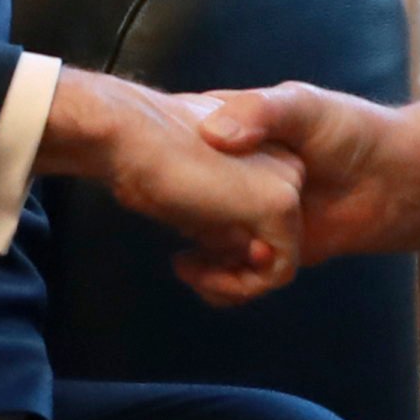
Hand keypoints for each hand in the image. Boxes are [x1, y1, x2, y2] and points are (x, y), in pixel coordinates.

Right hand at [37, 68, 305, 295]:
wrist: (131, 132)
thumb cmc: (147, 159)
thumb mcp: (195, 196)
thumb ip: (225, 223)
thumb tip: (251, 257)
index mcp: (264, 160)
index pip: (262, 226)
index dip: (223, 253)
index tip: (186, 252)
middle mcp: (284, 165)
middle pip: (271, 245)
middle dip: (226, 270)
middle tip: (185, 263)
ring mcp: (288, 182)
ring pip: (275, 262)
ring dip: (228, 282)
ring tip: (186, 267)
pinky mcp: (280, 204)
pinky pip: (277, 272)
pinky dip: (236, 286)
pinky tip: (192, 267)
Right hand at [179, 83, 419, 305]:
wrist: (405, 173)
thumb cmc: (353, 131)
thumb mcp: (298, 106)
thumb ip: (258, 113)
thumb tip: (215, 137)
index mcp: (251, 149)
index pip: (190, 171)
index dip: (165, 187)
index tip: (144, 191)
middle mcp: (254, 185)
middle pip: (202, 222)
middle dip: (183, 235)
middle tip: (172, 242)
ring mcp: (268, 221)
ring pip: (224, 256)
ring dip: (209, 269)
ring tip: (189, 263)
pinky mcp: (290, 251)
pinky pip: (254, 278)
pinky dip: (234, 284)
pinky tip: (211, 271)